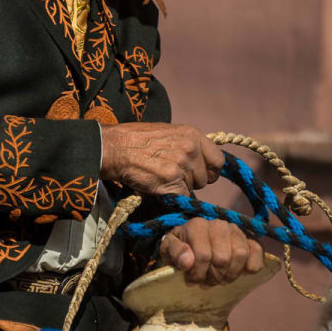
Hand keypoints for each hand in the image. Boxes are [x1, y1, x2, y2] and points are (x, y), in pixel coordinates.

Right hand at [100, 122, 223, 195]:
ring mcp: (181, 166)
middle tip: (172, 175)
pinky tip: (157, 186)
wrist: (114, 147)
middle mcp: (190, 149)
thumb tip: (199, 160)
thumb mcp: (168, 132)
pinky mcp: (170, 182)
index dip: (208, 170)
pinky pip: (180, 198)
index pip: (218, 161)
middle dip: (191, 180)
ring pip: (192, 189)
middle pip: (205, 178)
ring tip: (160, 177)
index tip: (199, 173)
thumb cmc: (136, 139)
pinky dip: (170, 197)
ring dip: (179, 188)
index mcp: (193, 134)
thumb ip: (187, 144)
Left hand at [159, 218, 263, 285]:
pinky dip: (251, 266)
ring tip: (220, 279)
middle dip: (213, 277)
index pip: (203, 255)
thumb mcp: (168, 249)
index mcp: (197, 225)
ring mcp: (235, 230)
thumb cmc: (180, 248)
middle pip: (223, 258)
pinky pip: (257, 251)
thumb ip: (175, 252)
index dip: (198, 274)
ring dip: (230, 274)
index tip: (191, 281)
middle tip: (206, 283)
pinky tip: (240, 273)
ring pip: (240, 255)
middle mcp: (218, 224)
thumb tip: (188, 262)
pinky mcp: (249, 238)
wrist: (193, 243)